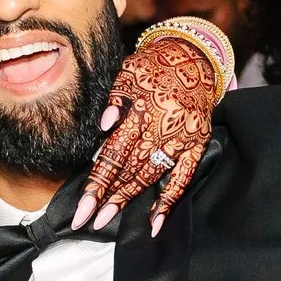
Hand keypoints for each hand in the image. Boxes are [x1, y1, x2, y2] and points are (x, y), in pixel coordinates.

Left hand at [78, 27, 219, 234]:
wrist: (198, 58)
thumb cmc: (156, 66)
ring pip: (153, 175)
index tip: (83, 205)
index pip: (115, 152)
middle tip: (89, 221)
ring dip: (130, 199)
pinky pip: (184, 177)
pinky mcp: (198, 144)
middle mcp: (164, 126)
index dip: (98, 181)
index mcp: (144, 109)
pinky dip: (170, 201)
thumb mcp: (130, 71)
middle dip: (108, 196)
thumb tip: (104, 125)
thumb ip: (115, 98)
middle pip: (131, 168)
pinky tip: (154, 222)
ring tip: (109, 219)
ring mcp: (183, 138)